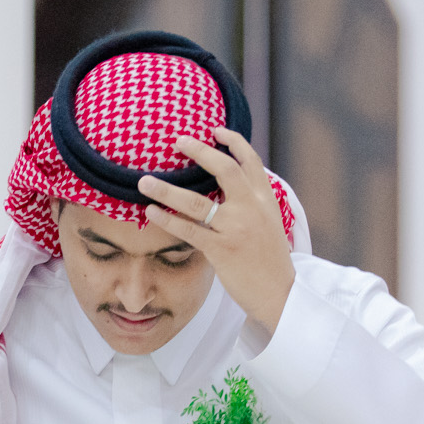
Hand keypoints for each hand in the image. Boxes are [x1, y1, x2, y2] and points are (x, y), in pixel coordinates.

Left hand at [138, 126, 294, 334]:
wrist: (280, 293)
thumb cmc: (270, 261)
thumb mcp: (269, 223)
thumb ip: (251, 203)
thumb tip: (227, 188)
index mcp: (265, 199)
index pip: (251, 161)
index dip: (233, 141)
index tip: (214, 130)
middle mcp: (252, 208)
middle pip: (224, 169)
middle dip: (199, 151)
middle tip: (176, 141)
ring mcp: (236, 228)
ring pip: (196, 201)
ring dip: (166, 189)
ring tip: (143, 181)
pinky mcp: (221, 250)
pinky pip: (188, 230)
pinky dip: (167, 219)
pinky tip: (151, 212)